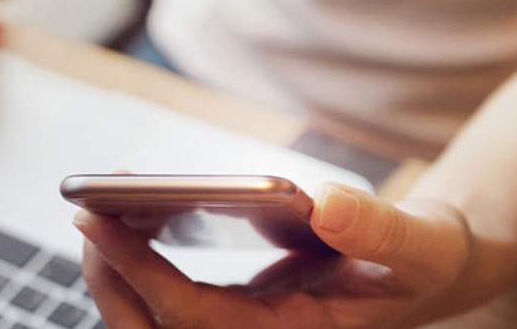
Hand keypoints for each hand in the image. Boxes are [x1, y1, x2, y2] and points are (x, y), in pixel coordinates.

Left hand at [75, 183, 474, 327]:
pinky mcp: (227, 312)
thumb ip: (381, 229)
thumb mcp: (422, 243)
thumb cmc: (423, 261)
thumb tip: (325, 203)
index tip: (94, 220)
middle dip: (108, 274)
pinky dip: (139, 259)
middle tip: (88, 208)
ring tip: (104, 201)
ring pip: (149, 318)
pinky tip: (134, 210)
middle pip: (150, 328)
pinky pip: (165, 297)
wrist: (428, 272)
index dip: (140, 271)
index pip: (192, 318)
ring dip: (115, 267)